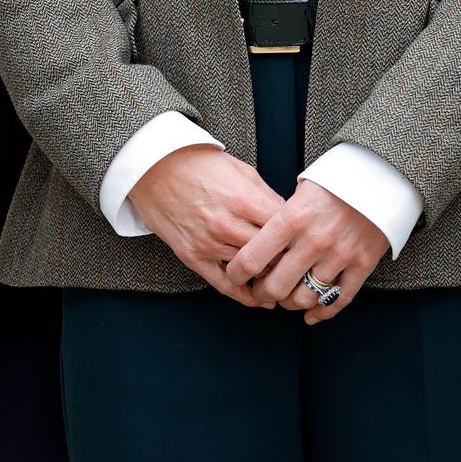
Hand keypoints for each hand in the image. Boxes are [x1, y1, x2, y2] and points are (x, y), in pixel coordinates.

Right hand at [126, 145, 289, 306]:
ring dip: (269, 276)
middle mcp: (227, 224)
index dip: (300, 237)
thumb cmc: (197, 163)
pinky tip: (259, 298)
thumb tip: (288, 218)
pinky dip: (244, 295)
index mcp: (243, 199)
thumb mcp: (240, 169)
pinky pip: (223, 284)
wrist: (153, 166)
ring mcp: (208, 243)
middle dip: (289, 260)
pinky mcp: (193, 256)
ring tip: (285, 279)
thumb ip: (266, 196)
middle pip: (272, 255)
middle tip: (300, 264)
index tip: (307, 243)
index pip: (285, 230)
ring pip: (251, 270)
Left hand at [220, 179, 389, 324]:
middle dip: (262, 293)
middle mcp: (313, 240)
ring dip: (291, 303)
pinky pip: (338, 300)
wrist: (380, 176)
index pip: (253, 257)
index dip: (237, 272)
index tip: (234, 275)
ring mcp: (339, 255)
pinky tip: (310, 315)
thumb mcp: (300, 191)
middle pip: (276, 285)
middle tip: (260, 291)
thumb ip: (281, 217)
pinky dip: (322, 313)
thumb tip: (261, 242)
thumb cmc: (335, 180)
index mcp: (291, 218)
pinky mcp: (362, 264)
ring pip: (306, 297)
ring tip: (286, 298)